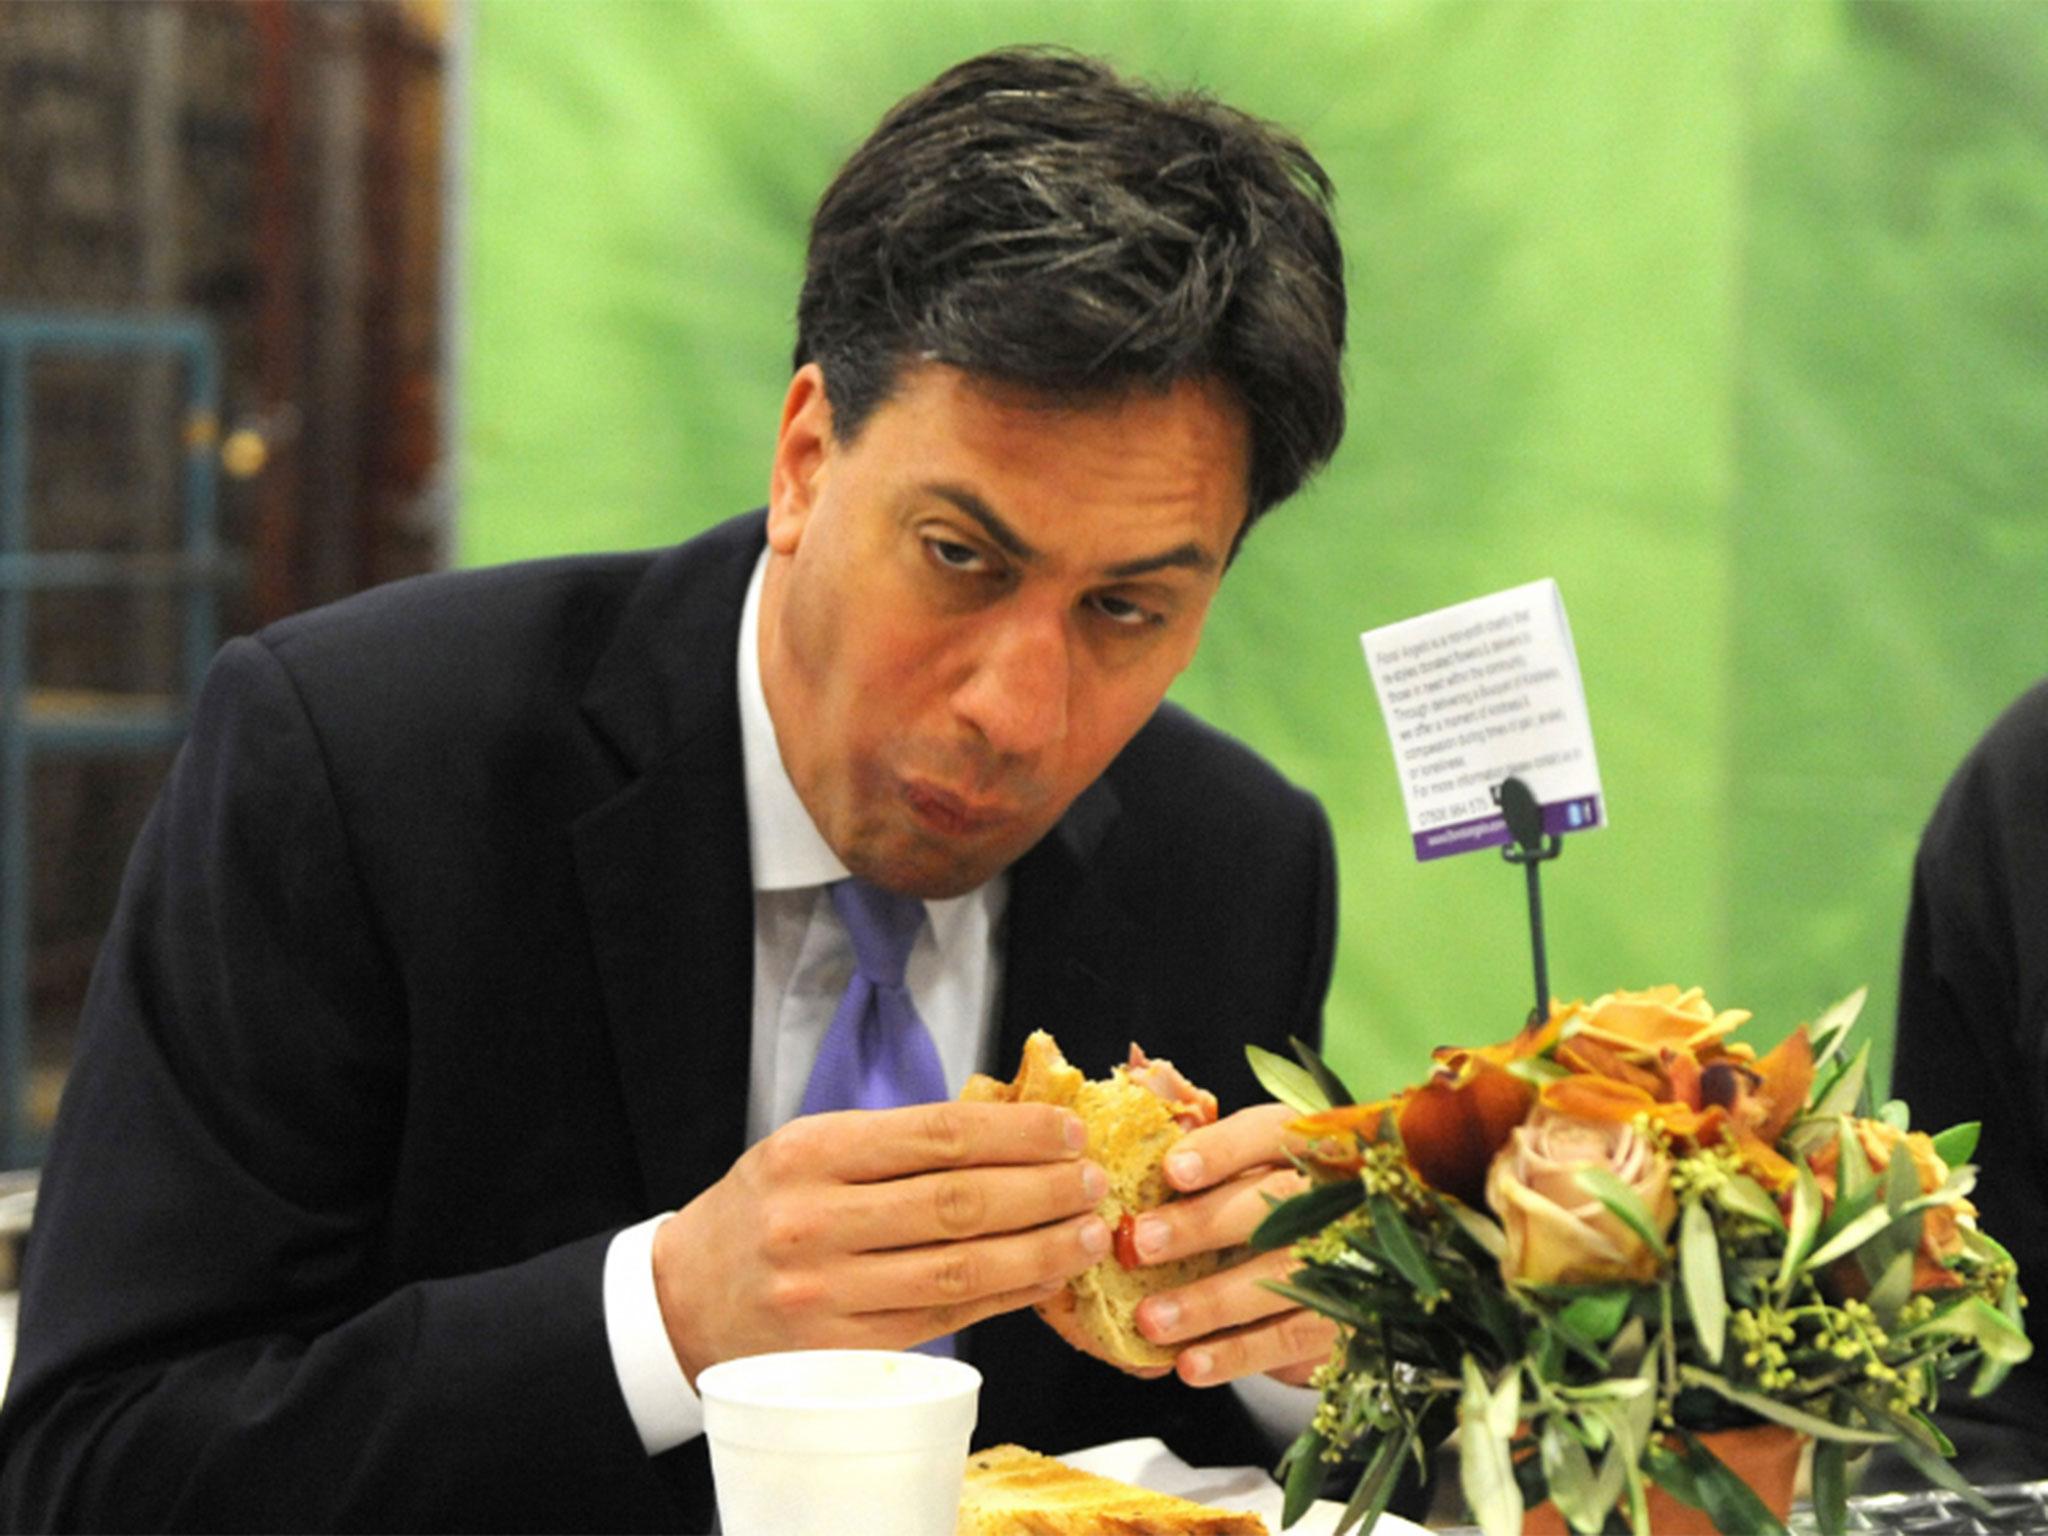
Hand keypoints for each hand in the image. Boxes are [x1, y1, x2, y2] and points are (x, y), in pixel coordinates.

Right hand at [651, 1102, 1111, 1382]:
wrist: (684, 1299)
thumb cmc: (762, 1211)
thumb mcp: (807, 1148)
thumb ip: (897, 1141)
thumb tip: (1013, 1130)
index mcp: (809, 1152)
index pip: (937, 1135)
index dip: (1016, 1133)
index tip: (1068, 1131)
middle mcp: (814, 1221)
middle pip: (957, 1202)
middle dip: (1041, 1190)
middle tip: (1092, 1182)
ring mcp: (826, 1293)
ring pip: (959, 1269)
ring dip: (1039, 1250)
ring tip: (1086, 1233)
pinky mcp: (842, 1350)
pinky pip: (944, 1320)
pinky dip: (1004, 1297)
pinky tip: (1043, 1277)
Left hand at [1127, 1102, 1337, 1387]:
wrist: (1342, 1271)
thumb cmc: (1270, 1204)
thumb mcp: (1248, 1166)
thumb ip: (1202, 1146)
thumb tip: (1137, 1118)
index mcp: (1309, 1143)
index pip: (1272, 1133)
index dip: (1224, 1150)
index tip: (1172, 1170)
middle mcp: (1337, 1197)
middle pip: (1274, 1204)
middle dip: (1203, 1224)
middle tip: (1141, 1243)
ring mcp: (1348, 1260)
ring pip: (1280, 1278)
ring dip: (1209, 1302)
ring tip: (1150, 1318)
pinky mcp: (1345, 1321)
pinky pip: (1289, 1338)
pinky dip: (1236, 1354)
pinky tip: (1189, 1364)